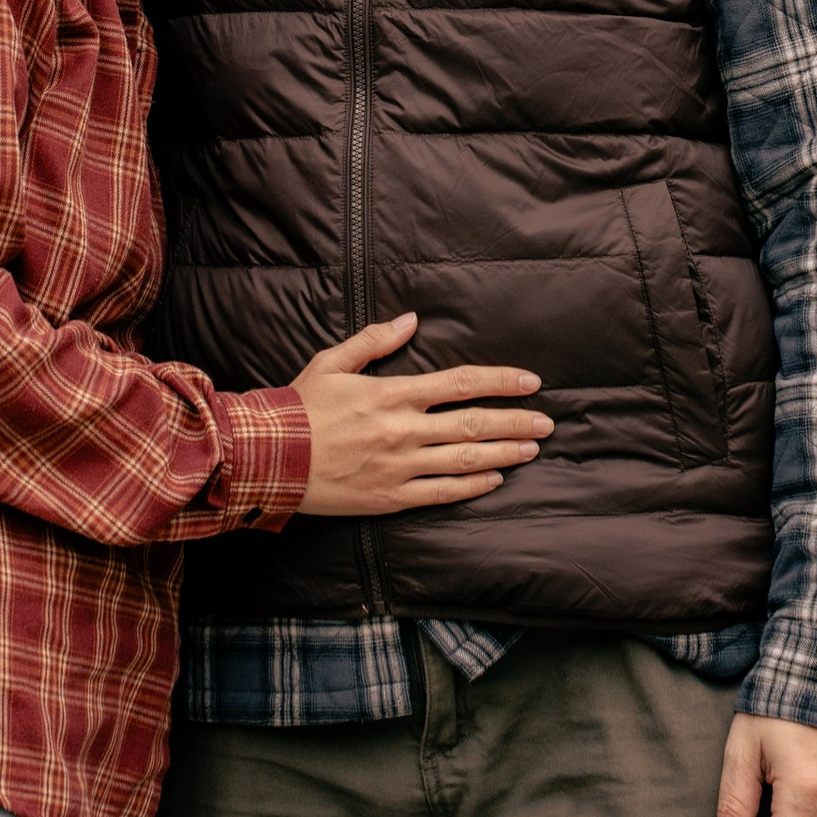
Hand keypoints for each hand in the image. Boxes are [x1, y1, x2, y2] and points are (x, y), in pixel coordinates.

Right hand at [293, 313, 551, 517]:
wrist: (270, 459)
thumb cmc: (299, 407)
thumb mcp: (332, 362)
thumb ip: (375, 341)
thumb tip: (411, 320)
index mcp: (392, 394)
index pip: (461, 384)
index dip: (500, 382)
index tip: (529, 382)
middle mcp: (403, 431)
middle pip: (473, 424)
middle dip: (516, 422)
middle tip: (546, 423)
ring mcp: (400, 467)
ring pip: (466, 460)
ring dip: (505, 453)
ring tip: (532, 450)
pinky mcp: (391, 497)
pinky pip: (443, 492)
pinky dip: (474, 485)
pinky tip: (495, 478)